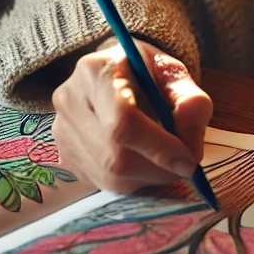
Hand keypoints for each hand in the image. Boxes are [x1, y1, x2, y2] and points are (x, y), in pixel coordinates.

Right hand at [51, 39, 211, 193]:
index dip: (159, 148)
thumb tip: (191, 148)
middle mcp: (69, 101)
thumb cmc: (145, 70)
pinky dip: (132, 180)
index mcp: (96, 71)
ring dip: (147, 177)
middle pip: (114, 156)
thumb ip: (190, 103)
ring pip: (109, 176)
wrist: (114, 72)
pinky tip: (143, 160)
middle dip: (158, 168)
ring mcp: (62, 132)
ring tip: (165, 159)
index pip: (123, 122)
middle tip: (185, 164)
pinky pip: (102, 183)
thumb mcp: (174, 73)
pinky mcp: (64, 155)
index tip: (190, 161)